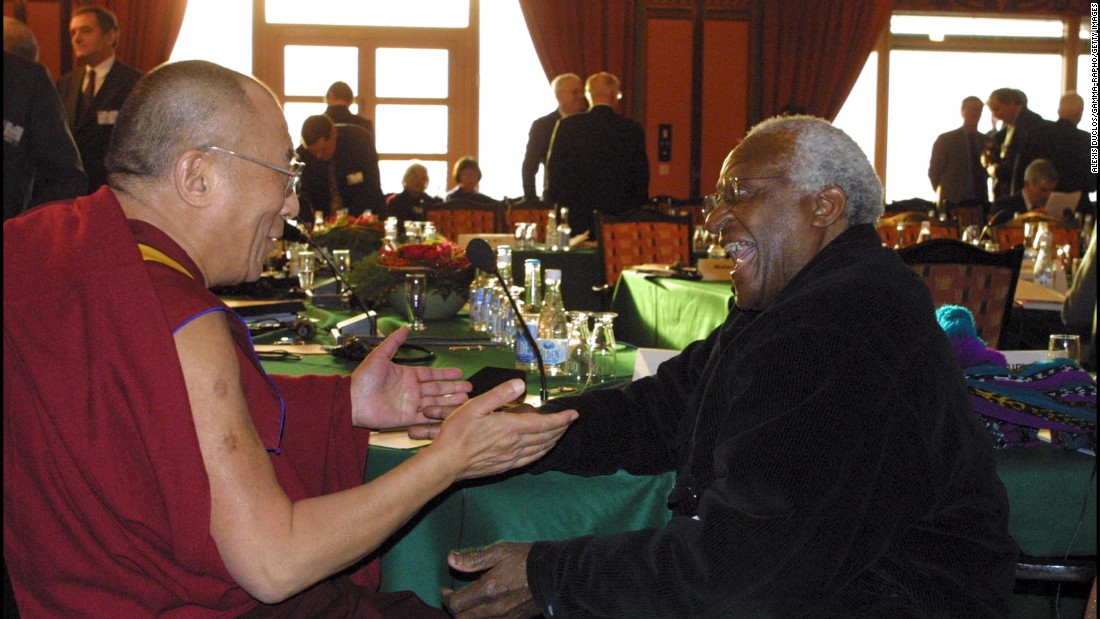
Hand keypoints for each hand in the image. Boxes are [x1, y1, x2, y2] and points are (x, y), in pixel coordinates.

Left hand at [349, 327, 470, 428]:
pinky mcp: (407, 418)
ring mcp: (410, 404)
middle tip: (469, 387)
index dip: (445, 374)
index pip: (431, 374)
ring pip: (435, 402)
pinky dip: (438, 416)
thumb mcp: (379, 356)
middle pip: (437, 389)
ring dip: (450, 401)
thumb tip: (405, 328)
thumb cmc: (364, 378)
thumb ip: (393, 343)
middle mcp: (412, 390)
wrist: (353, 400)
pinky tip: (451, 414)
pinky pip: (425, 417)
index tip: (460, 372)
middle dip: (453, 388)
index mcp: (407, 375)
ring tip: (465, 399)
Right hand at [427, 380, 576, 480]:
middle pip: (546, 437)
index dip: (561, 419)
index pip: (544, 423)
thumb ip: (499, 394)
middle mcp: (516, 444)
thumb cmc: (458, 432)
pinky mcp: (505, 467)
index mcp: (511, 427)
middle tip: (569, 421)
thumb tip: (520, 384)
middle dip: (561, 429)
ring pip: (540, 450)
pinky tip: (541, 451)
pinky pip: (530, 460)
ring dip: (553, 441)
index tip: (574, 414)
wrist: (447, 462)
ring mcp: (511, 458)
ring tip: (560, 433)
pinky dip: (541, 453)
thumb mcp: (476, 406)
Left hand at [442, 542, 536, 618]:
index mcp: (488, 590)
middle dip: (455, 610)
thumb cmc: (527, 559)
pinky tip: (485, 607)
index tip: (445, 590)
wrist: (556, 574)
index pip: (456, 604)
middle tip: (455, 598)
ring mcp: (505, 617)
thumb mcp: (500, 551)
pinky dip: (483, 618)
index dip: (446, 598)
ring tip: (469, 603)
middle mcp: (493, 609)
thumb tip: (450, 560)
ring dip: (468, 615)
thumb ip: (473, 559)